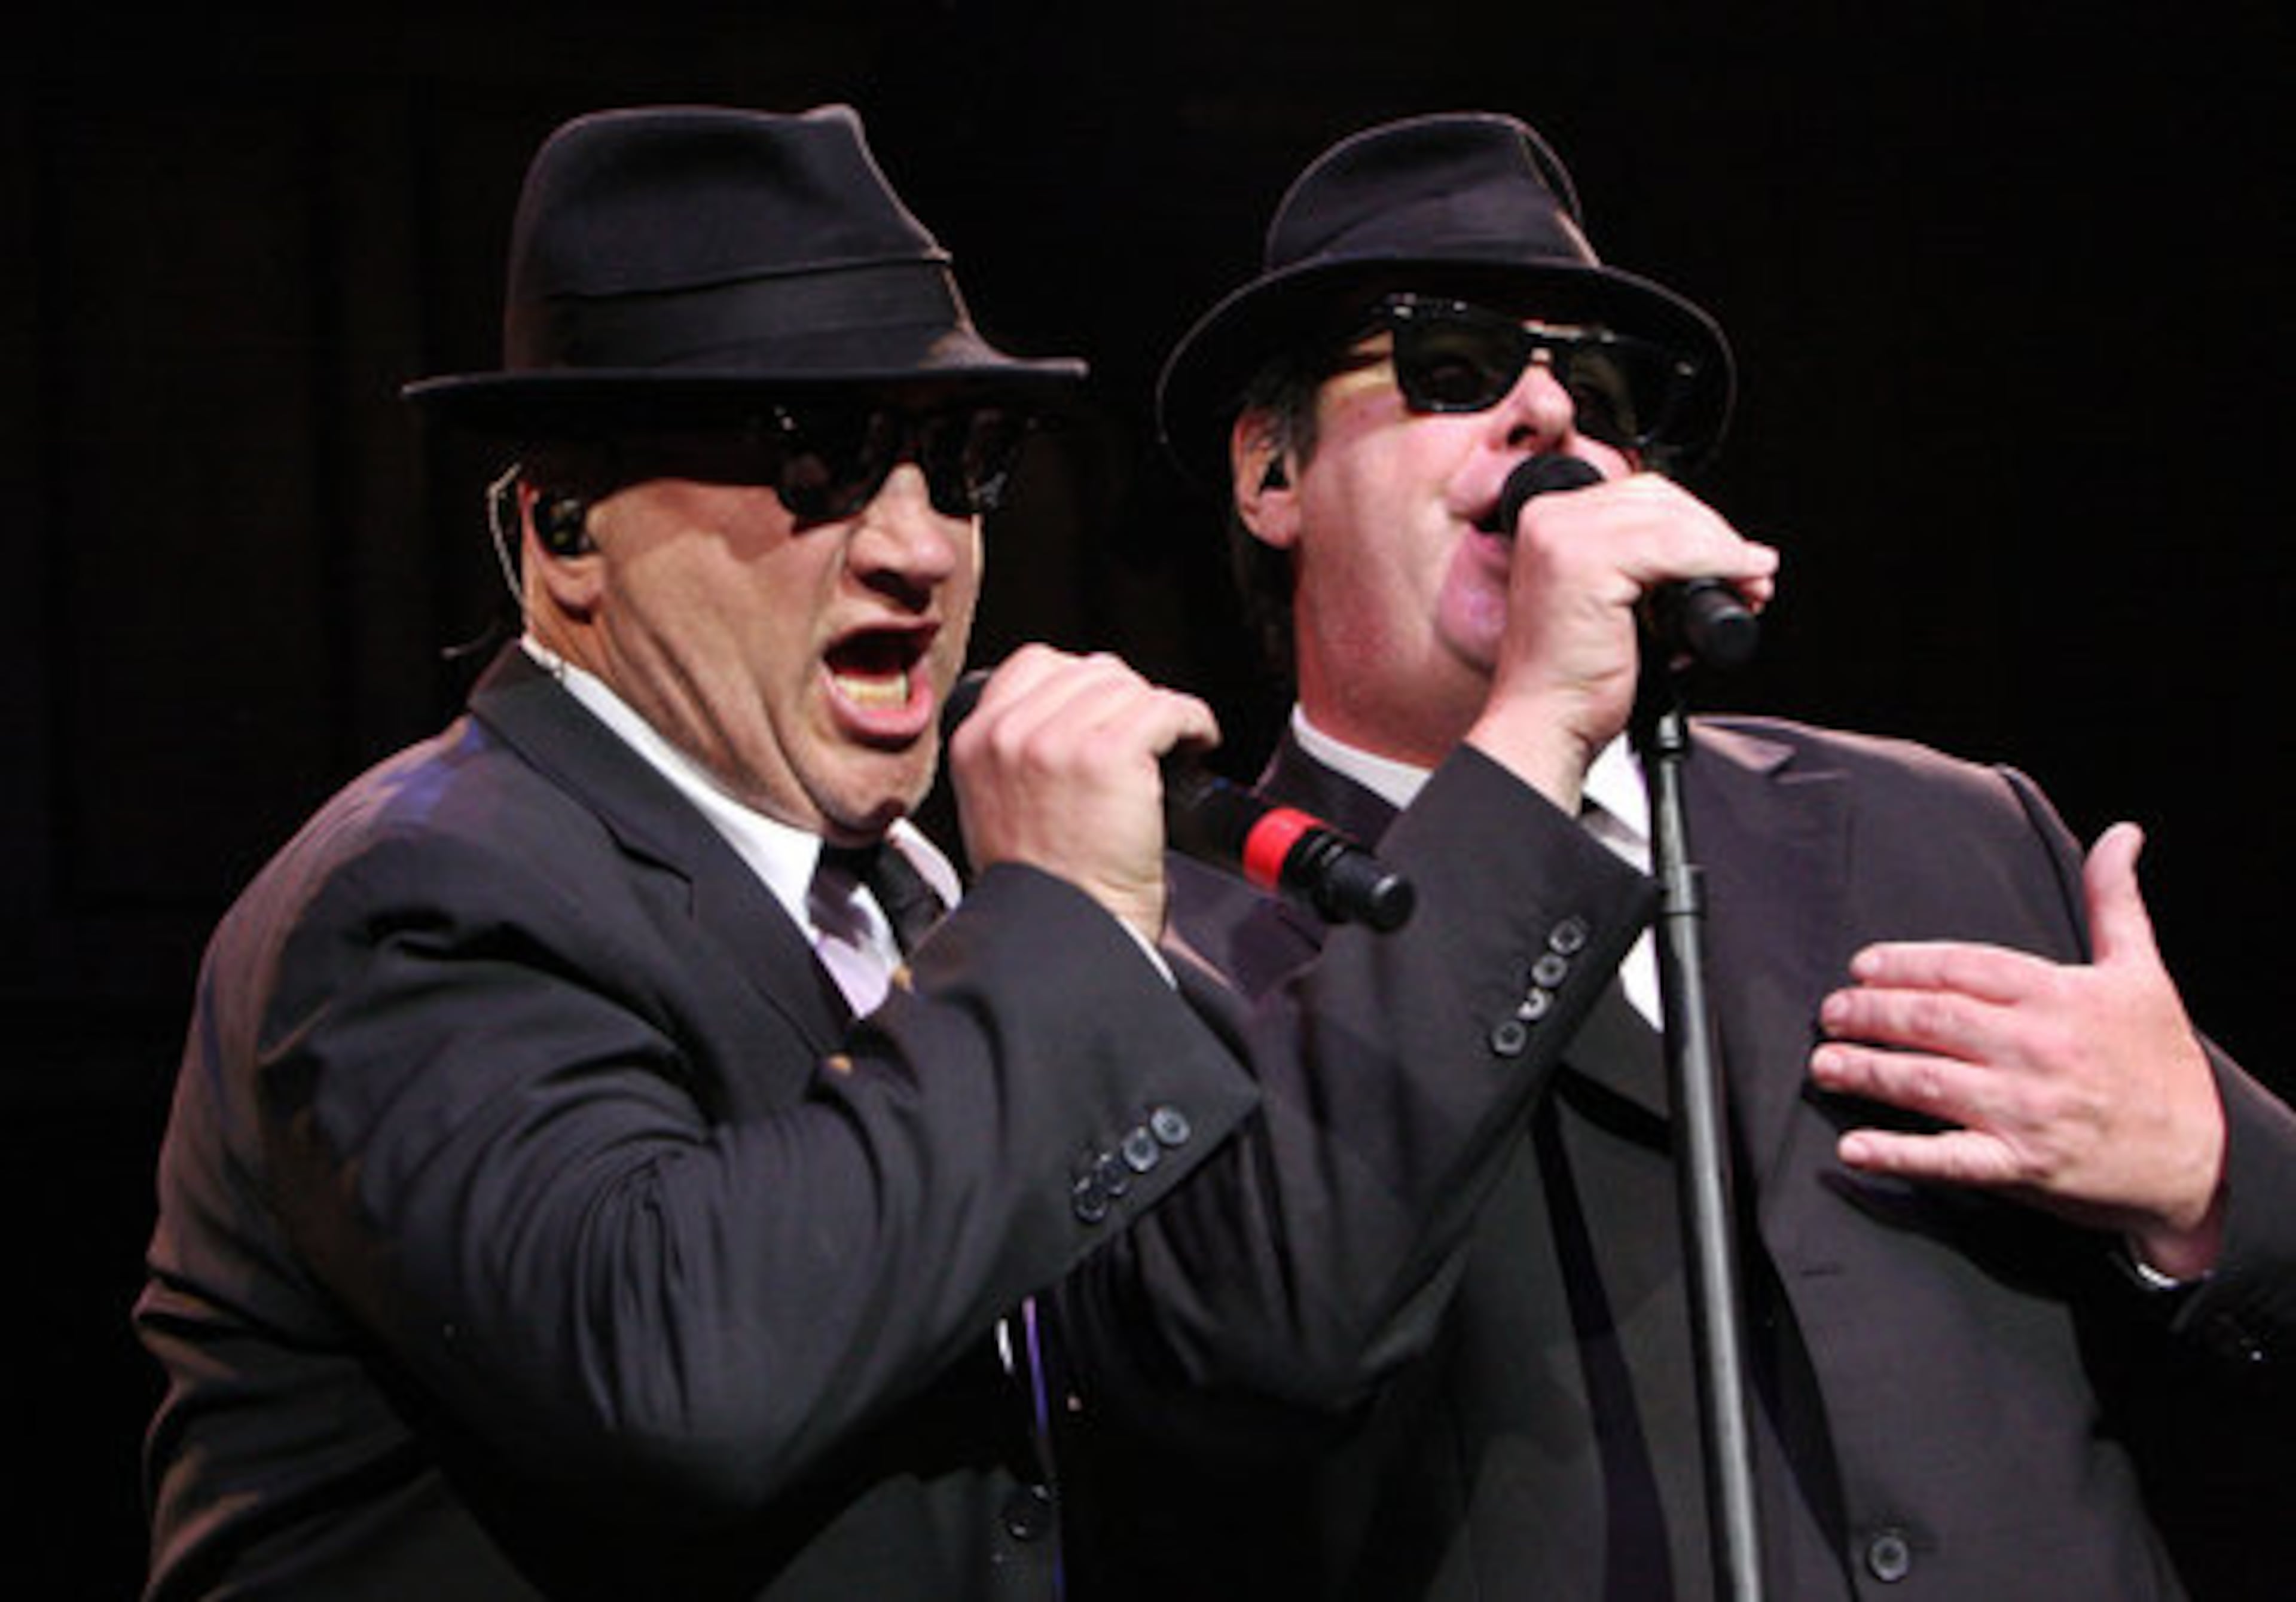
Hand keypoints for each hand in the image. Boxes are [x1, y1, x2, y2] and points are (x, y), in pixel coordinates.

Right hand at [947, 645, 1219, 944]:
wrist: (1064, 935)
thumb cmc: (1045, 889)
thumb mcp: (998, 807)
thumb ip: (1020, 753)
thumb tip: (1077, 716)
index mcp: (977, 740)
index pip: (1036, 664)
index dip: (1084, 682)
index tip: (1109, 710)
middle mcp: (1010, 733)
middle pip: (1090, 671)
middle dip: (1127, 699)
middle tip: (1148, 736)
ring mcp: (1057, 740)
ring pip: (1131, 688)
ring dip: (1160, 712)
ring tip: (1173, 743)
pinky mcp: (1107, 755)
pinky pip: (1166, 708)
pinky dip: (1193, 722)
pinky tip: (1196, 743)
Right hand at [1467, 471, 1777, 810]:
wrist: (1545, 722)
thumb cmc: (1572, 679)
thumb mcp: (1609, 602)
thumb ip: (1641, 566)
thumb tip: (1708, 555)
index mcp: (1549, 522)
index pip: (1640, 494)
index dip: (1697, 521)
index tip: (1734, 556)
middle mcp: (1549, 519)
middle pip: (1658, 497)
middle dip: (1716, 533)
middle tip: (1751, 574)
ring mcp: (1562, 537)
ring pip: (1671, 519)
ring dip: (1725, 548)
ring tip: (1752, 584)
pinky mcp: (1584, 562)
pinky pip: (1673, 547)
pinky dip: (1719, 560)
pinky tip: (1741, 580)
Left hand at [1810, 823, 2226, 1275]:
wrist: (2205, 1158)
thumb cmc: (2162, 1062)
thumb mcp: (2142, 973)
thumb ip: (2114, 901)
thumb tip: (2120, 834)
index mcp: (2059, 997)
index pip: (1964, 969)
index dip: (1905, 965)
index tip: (1861, 966)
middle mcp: (2038, 1049)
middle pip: (1934, 1021)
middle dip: (1872, 1015)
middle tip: (1829, 1013)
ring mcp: (2028, 1110)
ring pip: (1928, 1083)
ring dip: (1868, 1072)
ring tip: (1825, 1064)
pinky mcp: (2024, 1166)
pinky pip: (1949, 1158)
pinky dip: (1898, 1154)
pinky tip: (1854, 1148)